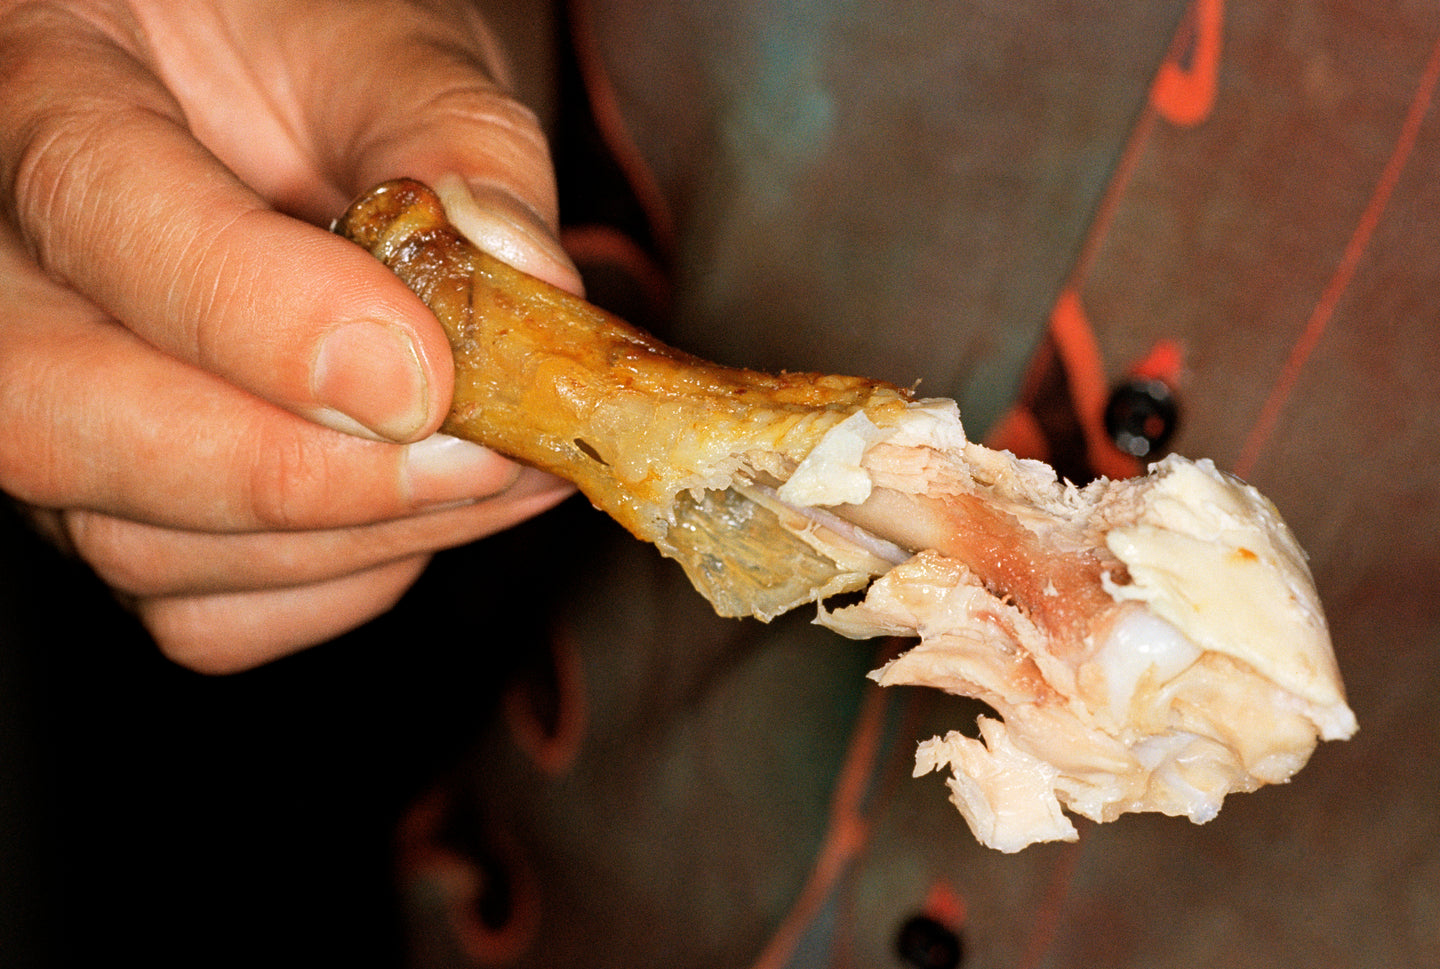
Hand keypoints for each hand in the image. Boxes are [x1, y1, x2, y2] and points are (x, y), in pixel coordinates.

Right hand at [0, 0, 578, 671]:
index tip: (424, 376)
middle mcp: (6, 266)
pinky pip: (199, 608)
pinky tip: (428, 511)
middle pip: (61, 420)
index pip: (95, 209)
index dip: (261, 318)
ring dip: (353, 539)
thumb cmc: (317, 61)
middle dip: (297, 474)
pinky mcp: (122, 501)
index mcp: (45, 85)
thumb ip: (454, 143)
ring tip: (506, 470)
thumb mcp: (392, 51)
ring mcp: (55, 402)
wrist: (276, 107)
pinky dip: (335, 585)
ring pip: (140, 541)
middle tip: (482, 456)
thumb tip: (518, 268)